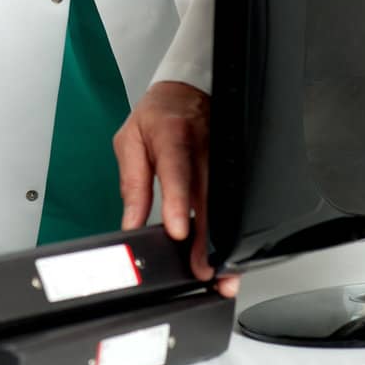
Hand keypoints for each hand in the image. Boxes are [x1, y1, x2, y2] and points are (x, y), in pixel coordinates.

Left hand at [114, 80, 238, 297]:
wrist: (189, 90)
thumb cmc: (159, 114)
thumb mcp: (131, 140)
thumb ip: (132, 184)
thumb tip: (130, 224)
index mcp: (173, 136)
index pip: (177, 171)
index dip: (178, 202)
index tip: (177, 231)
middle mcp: (205, 149)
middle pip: (209, 198)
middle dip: (208, 240)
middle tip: (204, 270)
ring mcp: (224, 159)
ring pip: (227, 207)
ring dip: (225, 243)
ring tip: (222, 274)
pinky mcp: (234, 169)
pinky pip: (233, 204)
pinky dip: (231, 232)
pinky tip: (229, 255)